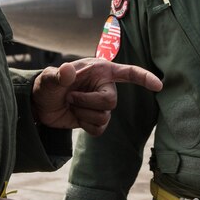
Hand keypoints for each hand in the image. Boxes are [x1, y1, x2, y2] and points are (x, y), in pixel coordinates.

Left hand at [31, 56, 161, 133]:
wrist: (40, 106)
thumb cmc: (47, 86)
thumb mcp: (49, 78)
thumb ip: (58, 75)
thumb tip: (66, 70)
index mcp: (100, 70)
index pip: (129, 72)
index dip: (145, 78)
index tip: (159, 85)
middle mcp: (105, 86)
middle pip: (111, 101)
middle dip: (88, 102)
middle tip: (71, 97)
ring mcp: (101, 104)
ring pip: (104, 117)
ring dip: (83, 114)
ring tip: (71, 105)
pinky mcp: (96, 119)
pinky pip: (100, 130)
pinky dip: (85, 126)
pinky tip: (76, 118)